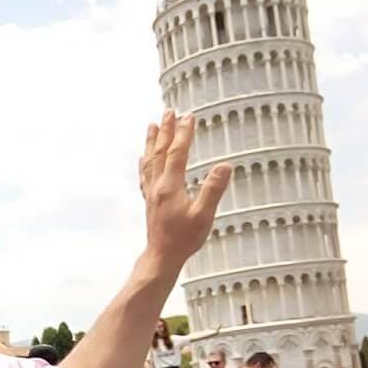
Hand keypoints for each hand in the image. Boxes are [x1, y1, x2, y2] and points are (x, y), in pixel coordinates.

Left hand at [139, 111, 231, 269]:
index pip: (177, 153)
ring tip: (152, 125)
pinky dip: (145, 162)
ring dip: (152, 141)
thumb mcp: (204, 216)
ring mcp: (151, 193)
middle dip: (166, 130)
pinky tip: (143, 158)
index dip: (184, 133)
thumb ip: (213, 190)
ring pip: (150, 160)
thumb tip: (224, 166)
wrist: (161, 257)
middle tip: (169, 111)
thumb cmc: (183, 239)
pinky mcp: (149, 201)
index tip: (189, 116)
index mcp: (170, 186)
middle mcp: (157, 186)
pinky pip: (145, 175)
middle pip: (160, 152)